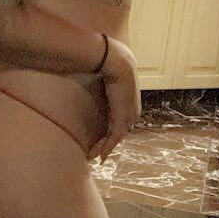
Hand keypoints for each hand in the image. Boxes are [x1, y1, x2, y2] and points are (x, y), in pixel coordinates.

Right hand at [94, 36, 140, 159]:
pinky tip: (97, 155)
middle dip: (107, 143)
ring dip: (104, 148)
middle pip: (119, 131)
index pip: (119, 119)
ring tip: (92, 156)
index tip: (99, 138)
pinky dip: (105, 147)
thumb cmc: (106, 62)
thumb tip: (86, 71)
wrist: (114, 60)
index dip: (109, 130)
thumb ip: (98, 77)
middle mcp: (132, 110)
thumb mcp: (104, 72)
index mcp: (129, 99)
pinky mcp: (123, 119)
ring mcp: (129, 115)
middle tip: (94, 153)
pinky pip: (113, 138)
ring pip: (116, 137)